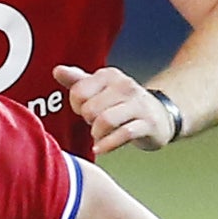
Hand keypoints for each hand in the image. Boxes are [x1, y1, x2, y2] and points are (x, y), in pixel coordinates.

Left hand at [53, 65, 175, 152]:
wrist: (160, 115)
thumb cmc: (123, 103)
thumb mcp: (100, 88)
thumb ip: (77, 81)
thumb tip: (57, 70)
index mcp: (109, 75)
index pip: (78, 92)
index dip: (76, 106)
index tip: (84, 110)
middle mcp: (125, 86)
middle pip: (90, 109)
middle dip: (88, 121)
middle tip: (94, 123)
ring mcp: (138, 105)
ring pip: (105, 121)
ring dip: (97, 133)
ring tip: (99, 135)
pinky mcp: (147, 124)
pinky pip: (123, 134)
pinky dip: (107, 145)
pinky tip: (101, 147)